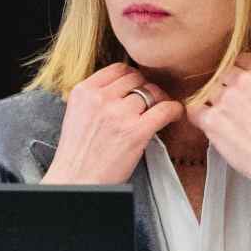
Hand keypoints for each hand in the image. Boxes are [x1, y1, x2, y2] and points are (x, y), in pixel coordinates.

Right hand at [42, 63, 183, 184]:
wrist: (77, 182)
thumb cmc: (78, 155)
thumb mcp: (77, 114)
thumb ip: (96, 97)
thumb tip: (123, 87)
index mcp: (83, 92)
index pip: (118, 69)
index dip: (132, 76)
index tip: (137, 86)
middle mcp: (100, 99)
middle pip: (136, 78)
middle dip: (146, 87)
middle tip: (150, 100)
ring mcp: (119, 114)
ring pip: (151, 93)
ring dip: (159, 100)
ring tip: (159, 111)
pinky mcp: (136, 132)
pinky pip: (164, 109)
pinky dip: (174, 110)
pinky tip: (174, 115)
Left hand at [187, 53, 250, 209]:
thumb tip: (243, 78)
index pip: (240, 59)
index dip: (238, 74)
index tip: (238, 85)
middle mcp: (243, 80)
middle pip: (222, 75)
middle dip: (225, 89)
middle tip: (232, 107)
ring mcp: (225, 99)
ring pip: (208, 91)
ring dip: (213, 103)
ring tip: (225, 119)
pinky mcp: (212, 120)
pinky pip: (194, 110)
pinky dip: (199, 116)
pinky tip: (209, 123)